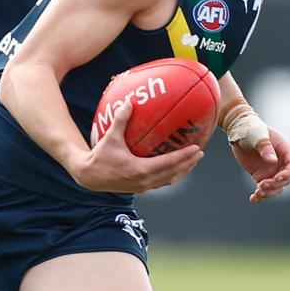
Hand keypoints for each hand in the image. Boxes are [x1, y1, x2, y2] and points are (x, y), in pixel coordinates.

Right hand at [70, 101, 202, 193]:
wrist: (89, 176)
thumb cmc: (100, 156)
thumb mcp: (110, 137)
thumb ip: (121, 120)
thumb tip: (130, 102)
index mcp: (140, 170)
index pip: (169, 163)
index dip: (184, 156)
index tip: (196, 148)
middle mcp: (144, 181)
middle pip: (173, 173)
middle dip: (188, 163)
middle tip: (200, 153)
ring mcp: (143, 186)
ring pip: (169, 180)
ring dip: (182, 171)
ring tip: (192, 161)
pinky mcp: (140, 188)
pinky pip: (161, 182)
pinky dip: (172, 175)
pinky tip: (175, 168)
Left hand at [230, 126, 289, 202]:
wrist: (239, 131)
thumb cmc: (252, 129)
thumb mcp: (258, 136)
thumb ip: (265, 147)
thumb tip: (273, 161)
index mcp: (285, 150)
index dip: (287, 173)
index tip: (277, 178)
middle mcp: (281, 162)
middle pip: (286, 179)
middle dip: (275, 185)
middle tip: (261, 185)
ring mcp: (272, 170)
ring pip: (277, 187)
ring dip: (269, 193)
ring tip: (257, 193)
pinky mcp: (261, 176)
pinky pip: (264, 189)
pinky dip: (260, 196)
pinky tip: (253, 199)